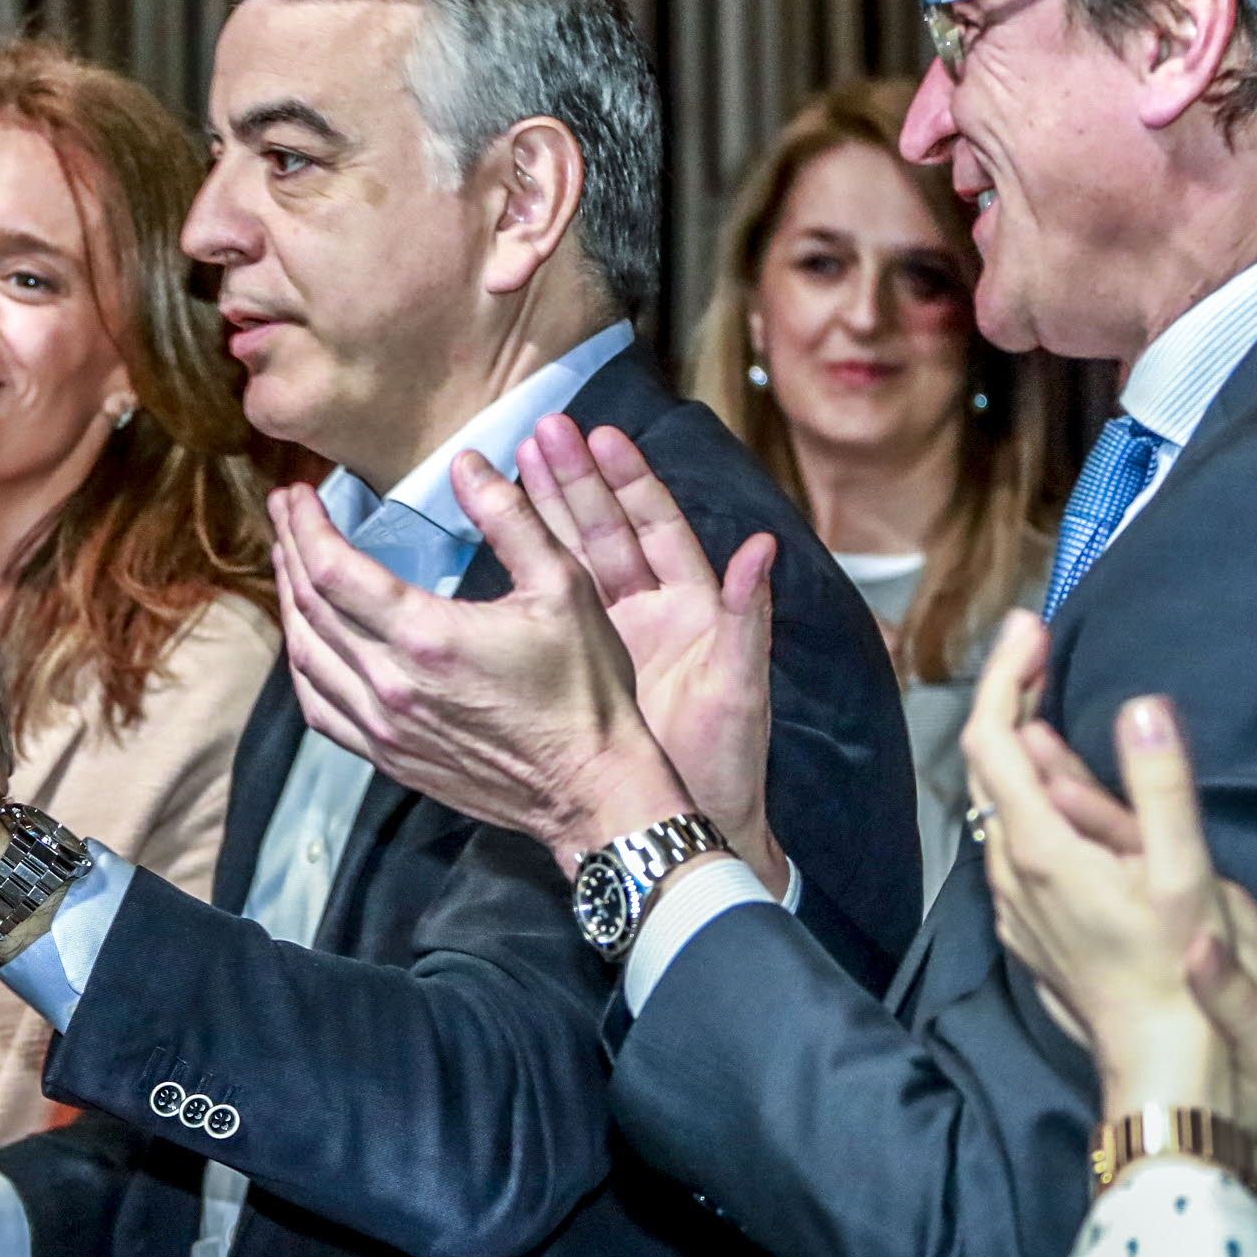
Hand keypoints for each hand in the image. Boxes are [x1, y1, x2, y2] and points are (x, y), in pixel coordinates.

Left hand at [267, 456, 698, 872]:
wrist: (590, 789)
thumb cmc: (583, 688)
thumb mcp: (563, 585)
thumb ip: (511, 517)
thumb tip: (467, 463)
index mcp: (425, 637)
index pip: (331, 570)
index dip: (305, 525)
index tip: (297, 493)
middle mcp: (389, 685)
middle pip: (308, 608)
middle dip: (290, 549)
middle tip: (285, 511)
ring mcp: (383, 728)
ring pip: (305, 659)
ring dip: (289, 604)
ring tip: (288, 561)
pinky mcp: (388, 758)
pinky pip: (320, 708)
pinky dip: (303, 666)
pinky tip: (307, 641)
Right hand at [515, 419, 785, 890]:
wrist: (683, 823)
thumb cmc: (726, 764)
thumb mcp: (739, 690)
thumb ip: (747, 618)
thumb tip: (762, 547)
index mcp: (692, 608)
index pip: (655, 526)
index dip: (628, 480)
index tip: (598, 435)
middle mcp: (650, 612)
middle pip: (607, 530)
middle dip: (573, 481)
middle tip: (539, 432)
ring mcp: (611, 639)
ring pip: (572, 560)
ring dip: (545, 513)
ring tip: (511, 466)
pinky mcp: (578, 668)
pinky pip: (548, 608)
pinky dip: (525, 571)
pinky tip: (493, 543)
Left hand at [962, 617, 1256, 1139]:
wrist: (1163, 1071)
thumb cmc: (1181, 979)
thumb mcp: (1185, 876)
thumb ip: (1159, 789)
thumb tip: (1142, 708)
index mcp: (1040, 850)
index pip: (992, 740)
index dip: (1005, 676)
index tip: (1030, 629)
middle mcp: (1011, 874)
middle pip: (990, 767)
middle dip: (1011, 699)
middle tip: (1041, 650)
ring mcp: (1017, 904)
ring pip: (1002, 806)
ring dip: (1022, 747)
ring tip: (1050, 698)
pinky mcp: (1033, 925)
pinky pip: (1018, 840)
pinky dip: (1034, 794)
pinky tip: (1064, 788)